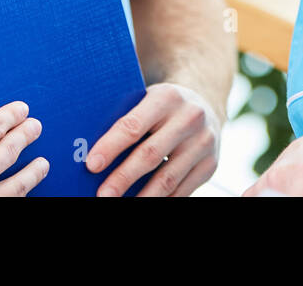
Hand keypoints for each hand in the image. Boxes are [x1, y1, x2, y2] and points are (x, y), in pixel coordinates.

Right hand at [0, 100, 47, 195]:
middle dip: (25, 136)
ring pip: (17, 185)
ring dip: (32, 172)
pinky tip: (21, 194)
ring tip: (42, 163)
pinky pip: (3, 205)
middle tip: (35, 127)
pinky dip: (15, 198)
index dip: (11, 116)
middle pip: (10, 150)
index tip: (21, 110)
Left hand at [86, 83, 219, 196]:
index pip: (134, 125)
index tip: (91, 165)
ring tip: (120, 205)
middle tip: (103, 195)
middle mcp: (189, 118)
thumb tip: (92, 152)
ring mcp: (203, 142)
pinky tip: (143, 202)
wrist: (205, 103)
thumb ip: (127, 118)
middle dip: (122, 178)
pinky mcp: (211, 164)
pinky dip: (161, 200)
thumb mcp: (148, 99)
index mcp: (167, 97)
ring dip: (141, 197)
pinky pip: (182, 190)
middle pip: (150, 155)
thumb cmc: (162, 106)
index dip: (111, 147)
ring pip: (167, 178)